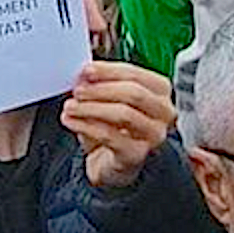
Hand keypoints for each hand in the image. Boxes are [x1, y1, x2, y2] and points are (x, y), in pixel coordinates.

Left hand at [61, 61, 175, 189]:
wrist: (113, 162)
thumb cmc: (114, 126)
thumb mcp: (109, 99)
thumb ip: (99, 84)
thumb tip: (83, 75)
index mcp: (160, 91)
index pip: (136, 75)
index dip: (109, 71)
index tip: (86, 70)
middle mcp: (164, 113)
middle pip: (134, 93)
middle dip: (101, 89)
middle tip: (78, 90)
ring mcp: (154, 136)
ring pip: (123, 114)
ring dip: (91, 107)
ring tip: (70, 106)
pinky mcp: (137, 155)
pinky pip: (109, 136)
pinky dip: (85, 126)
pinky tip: (70, 121)